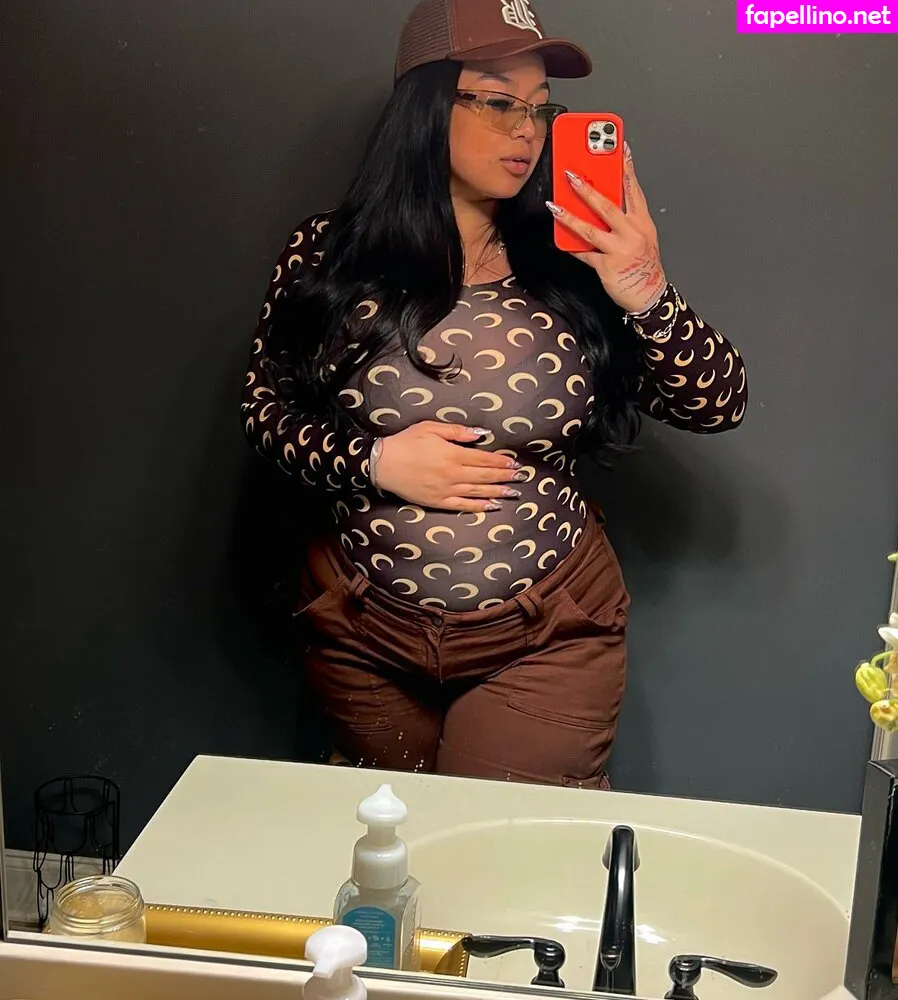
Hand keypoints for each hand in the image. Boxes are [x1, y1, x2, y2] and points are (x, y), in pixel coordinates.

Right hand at [374, 422, 523, 512]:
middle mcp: (453, 474)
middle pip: (484, 476)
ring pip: (477, 492)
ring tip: (513, 493)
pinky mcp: (437, 502)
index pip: (484, 459)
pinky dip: (479, 506)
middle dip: (505, 477)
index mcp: (452, 455)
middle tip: (521, 477)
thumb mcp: (431, 428)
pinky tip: (491, 506)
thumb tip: (481, 434)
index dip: (501, 461)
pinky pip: (462, 506)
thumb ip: (457, 432)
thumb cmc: (406, 442)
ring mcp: (446, 490)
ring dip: (497, 492)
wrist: (383, 464)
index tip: (514, 463)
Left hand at [548, 142, 666, 314]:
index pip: (634, 190)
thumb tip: (603, 204)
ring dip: (570, 216)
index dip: (627, 168)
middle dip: (587, 189)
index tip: (620, 148)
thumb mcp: (643, 237)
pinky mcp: (607, 267)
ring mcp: (619, 250)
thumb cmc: (644, 266)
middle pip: (608, 206)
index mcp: (642, 223)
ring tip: (554, 205)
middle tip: (571, 175)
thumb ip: (626, 220)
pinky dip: (571, 246)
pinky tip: (559, 238)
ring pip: (590, 229)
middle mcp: (632, 234)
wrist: (650, 296)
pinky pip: (584, 254)